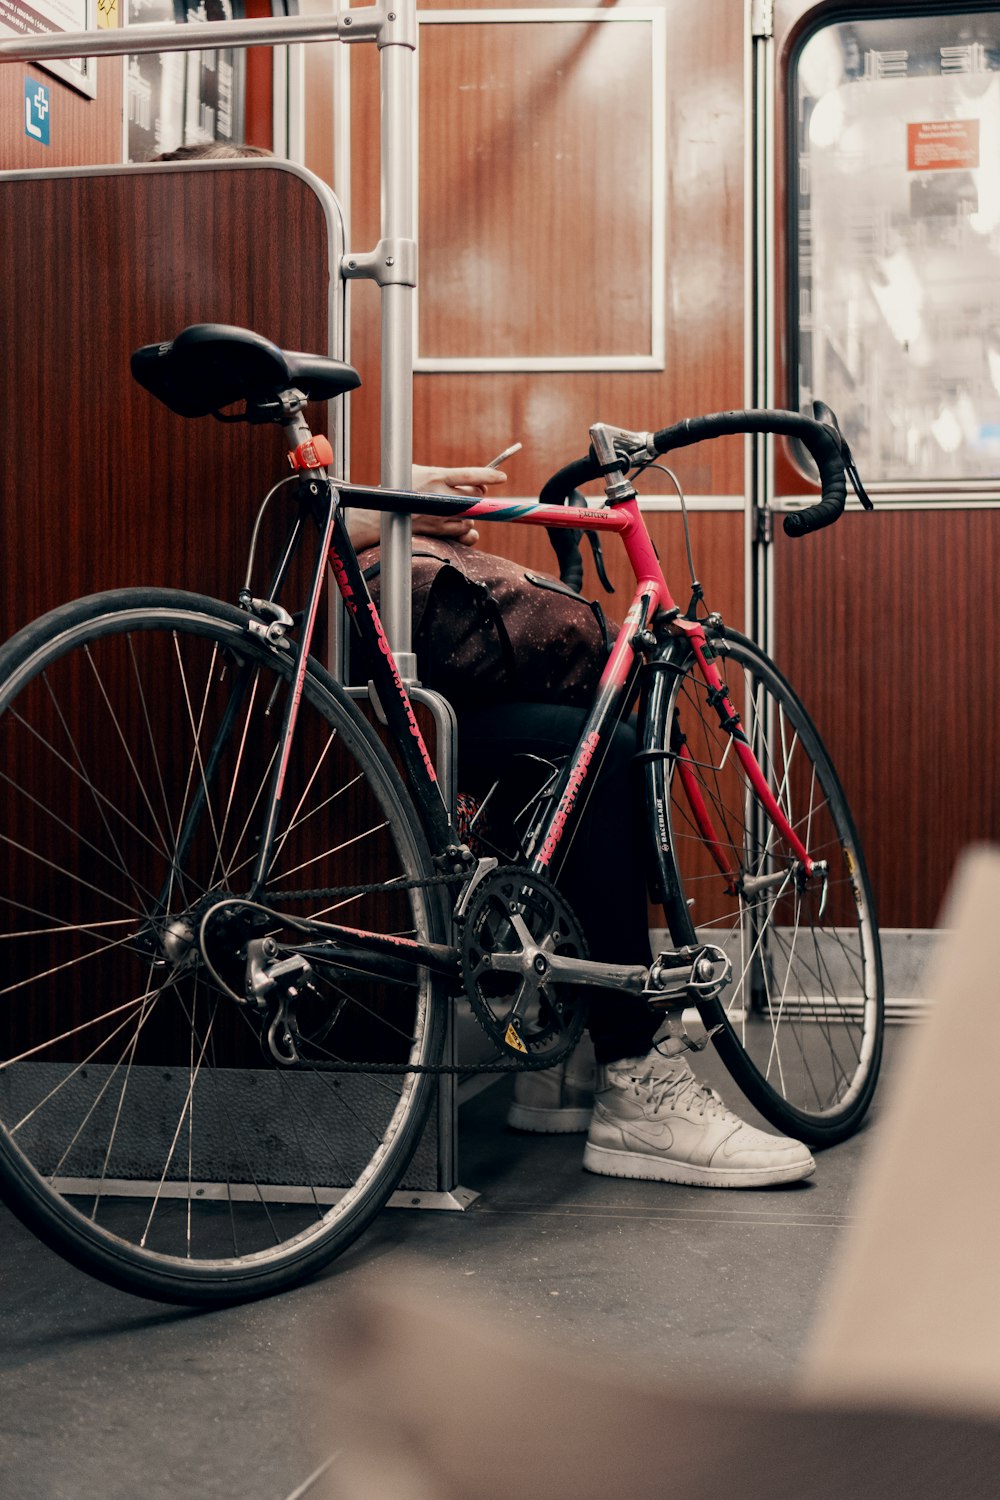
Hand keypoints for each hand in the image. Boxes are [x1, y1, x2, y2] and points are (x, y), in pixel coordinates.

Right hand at [345, 465, 505, 550]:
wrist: (380, 515)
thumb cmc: (398, 489)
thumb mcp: (417, 472)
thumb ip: (444, 475)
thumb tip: (474, 481)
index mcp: (436, 476)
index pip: (470, 474)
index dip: (489, 476)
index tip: (502, 478)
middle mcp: (440, 496)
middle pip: (475, 496)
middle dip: (477, 495)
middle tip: (472, 494)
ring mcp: (440, 516)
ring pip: (471, 516)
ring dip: (469, 514)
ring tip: (454, 510)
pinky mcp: (439, 531)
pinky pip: (465, 533)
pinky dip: (468, 531)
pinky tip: (462, 526)